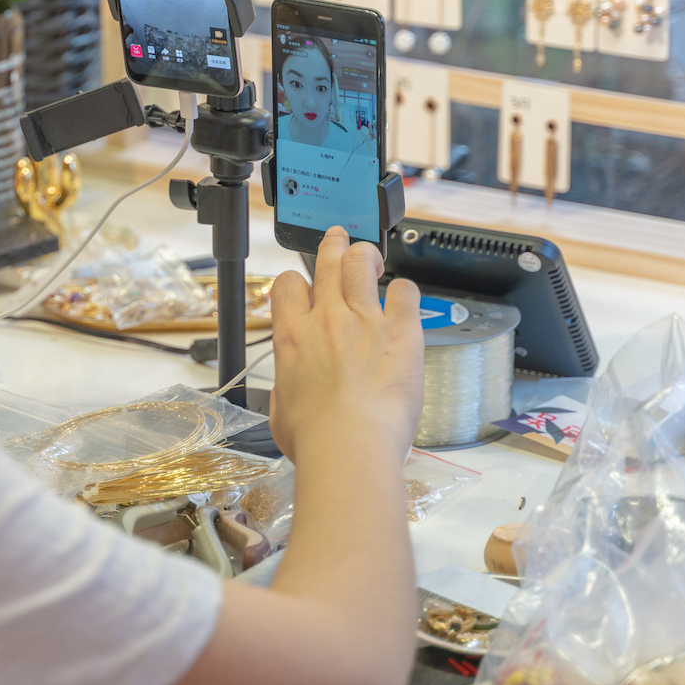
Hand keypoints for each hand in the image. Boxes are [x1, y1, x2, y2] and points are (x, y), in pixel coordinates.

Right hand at [267, 229, 423, 466]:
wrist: (349, 445)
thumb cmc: (315, 437)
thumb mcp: (280, 410)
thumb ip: (287, 388)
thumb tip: (292, 391)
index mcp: (292, 336)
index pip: (287, 284)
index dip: (296, 282)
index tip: (306, 288)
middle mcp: (326, 318)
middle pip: (327, 261)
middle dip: (333, 245)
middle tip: (338, 239)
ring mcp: (364, 319)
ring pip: (361, 262)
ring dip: (365, 254)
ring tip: (371, 256)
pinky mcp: (400, 330)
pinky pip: (404, 292)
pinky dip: (403, 291)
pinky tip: (404, 298)